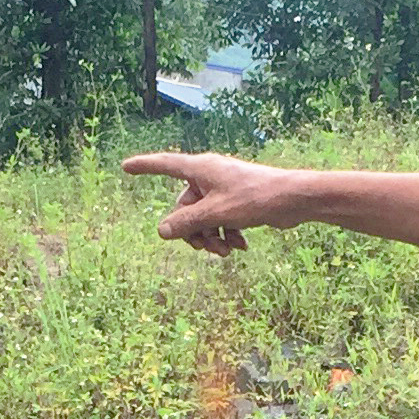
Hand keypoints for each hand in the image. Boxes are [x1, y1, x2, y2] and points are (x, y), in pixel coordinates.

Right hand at [118, 151, 288, 255]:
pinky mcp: (237, 202)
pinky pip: (220, 220)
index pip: (165, 165)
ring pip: (203, 218)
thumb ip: (186, 223)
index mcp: (200, 169)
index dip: (144, 167)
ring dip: (211, 237)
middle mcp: (209, 176)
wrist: (293, 199)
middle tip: (207, 249)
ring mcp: (223, 189)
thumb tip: (161, 231)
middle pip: (184, 207)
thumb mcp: (216, 213)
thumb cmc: (255, 198)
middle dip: (194, 231)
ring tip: (225, 252)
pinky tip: (240, 247)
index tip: (125, 167)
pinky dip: (226, 234)